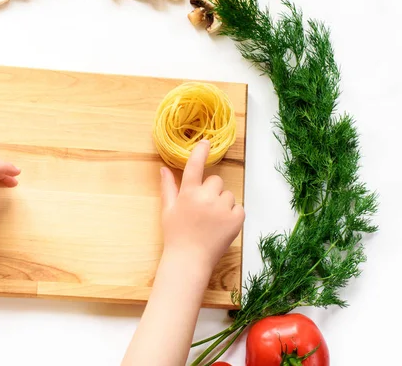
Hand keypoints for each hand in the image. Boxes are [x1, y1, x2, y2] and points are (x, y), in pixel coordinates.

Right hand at [160, 140, 244, 271]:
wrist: (189, 260)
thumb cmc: (176, 235)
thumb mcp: (168, 210)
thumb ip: (168, 187)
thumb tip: (164, 168)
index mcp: (188, 194)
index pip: (195, 166)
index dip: (200, 152)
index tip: (205, 142)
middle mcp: (206, 198)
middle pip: (215, 181)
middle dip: (211, 191)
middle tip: (203, 209)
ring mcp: (222, 208)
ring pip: (227, 194)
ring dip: (222, 203)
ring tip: (211, 221)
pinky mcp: (236, 219)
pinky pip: (238, 207)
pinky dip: (232, 214)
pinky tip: (221, 226)